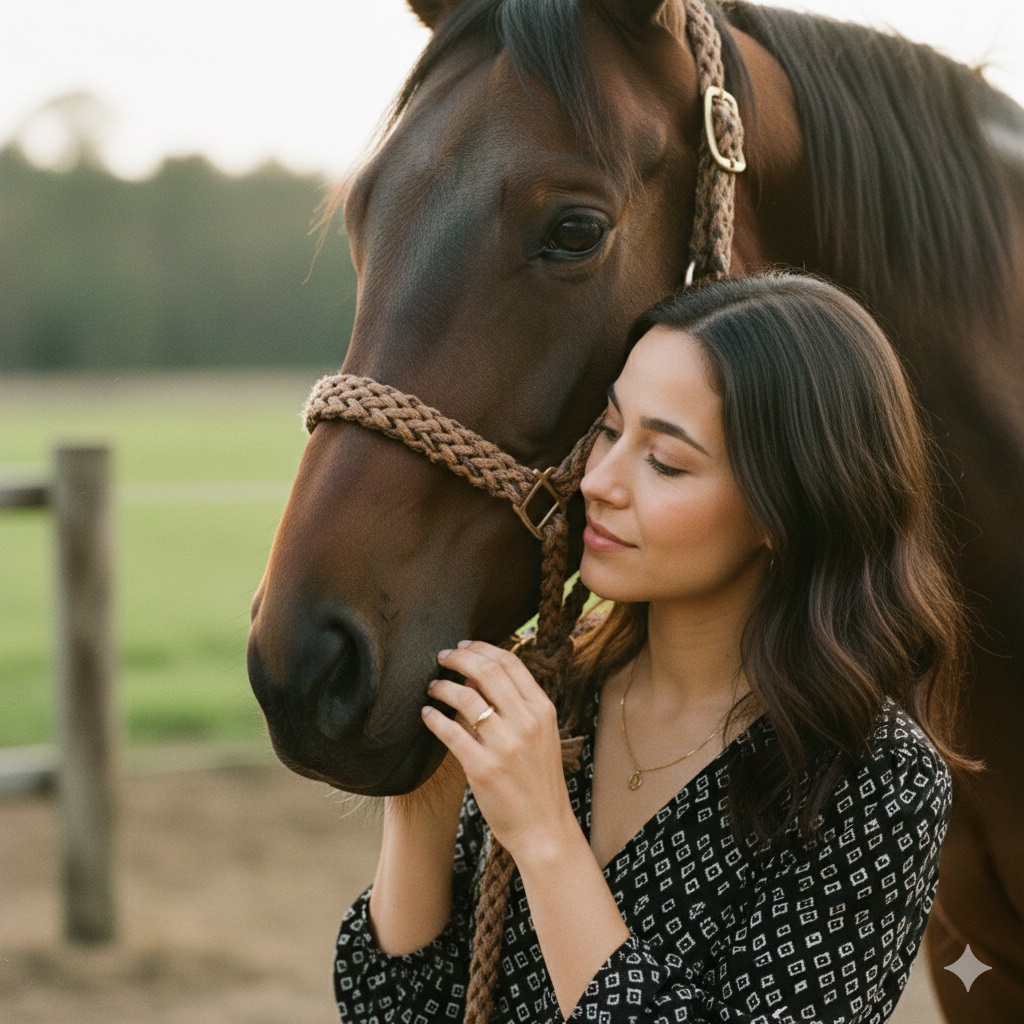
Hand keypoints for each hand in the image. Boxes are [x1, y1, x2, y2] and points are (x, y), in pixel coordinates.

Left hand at [423, 641, 576, 862]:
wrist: (545, 828)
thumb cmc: (538, 781)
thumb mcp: (541, 735)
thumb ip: (519, 706)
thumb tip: (482, 674)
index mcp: (542, 710)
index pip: (510, 663)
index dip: (482, 648)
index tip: (463, 645)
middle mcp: (526, 722)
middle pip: (486, 671)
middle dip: (458, 657)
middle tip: (441, 656)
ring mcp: (505, 745)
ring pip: (465, 697)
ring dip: (442, 686)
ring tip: (431, 687)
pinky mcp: (483, 768)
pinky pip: (450, 732)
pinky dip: (433, 717)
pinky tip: (426, 714)